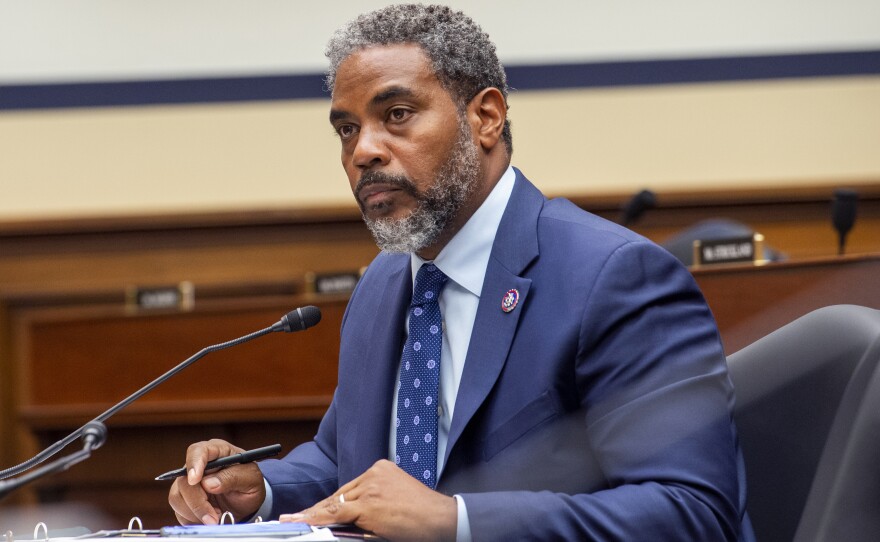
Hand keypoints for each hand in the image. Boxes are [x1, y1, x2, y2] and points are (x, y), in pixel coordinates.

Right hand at [168, 439, 266, 524]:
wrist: (247, 502)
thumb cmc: (249, 484)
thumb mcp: (251, 479)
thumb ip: (233, 478)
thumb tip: (208, 484)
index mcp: (216, 451)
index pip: (198, 451)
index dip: (194, 464)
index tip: (195, 480)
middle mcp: (199, 465)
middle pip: (184, 480)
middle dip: (198, 502)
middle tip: (214, 516)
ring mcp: (188, 482)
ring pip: (177, 497)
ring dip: (196, 513)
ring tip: (216, 517)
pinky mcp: (183, 500)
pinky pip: (179, 511)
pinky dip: (193, 520)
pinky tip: (209, 519)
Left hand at [280, 460, 455, 541]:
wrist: (441, 518)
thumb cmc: (424, 514)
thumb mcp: (397, 499)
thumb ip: (374, 501)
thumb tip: (349, 517)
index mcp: (381, 469)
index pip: (349, 488)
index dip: (329, 502)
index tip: (311, 509)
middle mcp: (374, 474)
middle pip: (340, 495)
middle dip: (318, 509)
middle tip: (294, 517)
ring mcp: (370, 488)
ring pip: (336, 503)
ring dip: (315, 515)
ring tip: (294, 521)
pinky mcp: (369, 505)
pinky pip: (338, 513)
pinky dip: (320, 519)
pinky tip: (305, 522)